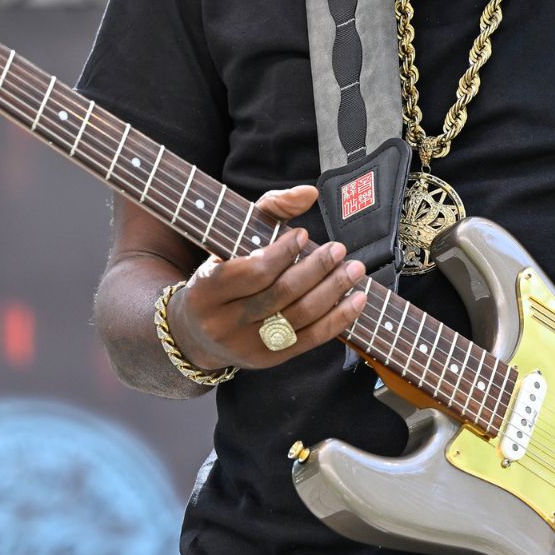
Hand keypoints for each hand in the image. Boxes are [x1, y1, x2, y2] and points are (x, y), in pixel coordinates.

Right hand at [167, 186, 366, 370]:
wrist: (197, 333)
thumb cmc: (221, 273)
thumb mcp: (231, 238)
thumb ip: (269, 208)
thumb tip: (310, 193)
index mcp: (207, 290)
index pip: (253, 272)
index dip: (283, 253)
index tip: (304, 234)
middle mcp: (224, 322)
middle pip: (280, 295)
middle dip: (316, 270)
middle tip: (339, 250)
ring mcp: (246, 346)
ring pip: (298, 317)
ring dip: (333, 291)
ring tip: (354, 270)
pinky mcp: (267, 360)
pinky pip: (309, 340)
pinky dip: (338, 319)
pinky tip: (357, 300)